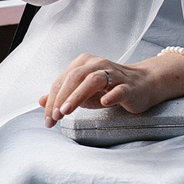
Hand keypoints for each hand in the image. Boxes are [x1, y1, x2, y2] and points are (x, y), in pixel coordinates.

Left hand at [41, 51, 183, 120]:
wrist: (143, 85)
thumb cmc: (109, 89)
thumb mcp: (83, 93)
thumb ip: (62, 96)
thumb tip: (40, 101)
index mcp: (83, 63)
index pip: (63, 81)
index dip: (53, 100)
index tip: (48, 120)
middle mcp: (98, 64)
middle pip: (75, 77)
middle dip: (62, 98)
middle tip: (56, 116)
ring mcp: (115, 74)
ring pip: (94, 79)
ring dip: (78, 95)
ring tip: (67, 110)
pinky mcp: (130, 86)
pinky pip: (120, 88)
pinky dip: (112, 94)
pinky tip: (104, 102)